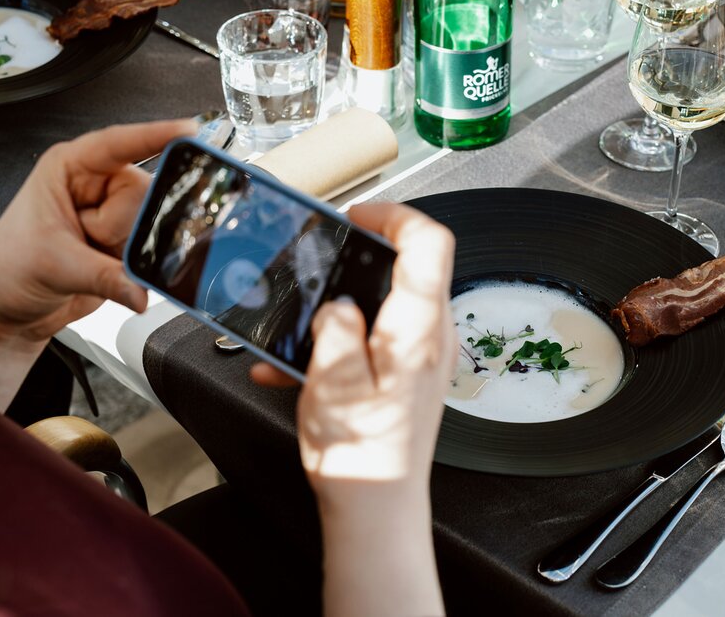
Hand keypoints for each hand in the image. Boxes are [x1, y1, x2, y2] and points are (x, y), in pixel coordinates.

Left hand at [0, 119, 194, 338]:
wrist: (6, 307)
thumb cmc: (8, 268)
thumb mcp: (55, 266)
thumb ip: (105, 278)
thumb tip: (141, 290)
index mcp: (69, 169)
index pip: (119, 145)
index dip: (155, 136)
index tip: (188, 131)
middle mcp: (96, 186)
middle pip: (143, 193)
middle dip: (123, 226)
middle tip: (89, 240)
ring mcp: (114, 216)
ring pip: (153, 224)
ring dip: (128, 250)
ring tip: (91, 257)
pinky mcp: (126, 244)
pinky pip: (154, 250)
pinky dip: (141, 267)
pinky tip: (114, 271)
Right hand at [253, 202, 453, 616]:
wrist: (376, 510)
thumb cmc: (362, 456)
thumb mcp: (332, 380)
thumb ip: (335, 328)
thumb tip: (337, 305)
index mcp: (417, 327)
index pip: (429, 242)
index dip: (394, 215)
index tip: (357, 215)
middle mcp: (430, 337)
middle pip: (410, 268)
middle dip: (360, 258)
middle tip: (321, 261)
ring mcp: (421, 358)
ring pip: (386, 304)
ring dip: (342, 305)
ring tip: (297, 325)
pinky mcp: (406, 378)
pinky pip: (374, 341)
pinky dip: (338, 343)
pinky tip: (295, 369)